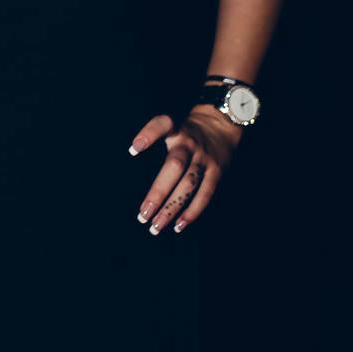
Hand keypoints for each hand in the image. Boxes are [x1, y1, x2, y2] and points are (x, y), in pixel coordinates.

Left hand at [128, 104, 242, 234]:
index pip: (162, 125)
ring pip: (189, 185)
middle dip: (158, 192)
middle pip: (175, 166)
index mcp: (176, 129)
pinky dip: (192, 212)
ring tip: (156, 226)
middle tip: (142, 214)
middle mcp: (189, 143)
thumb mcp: (172, 126)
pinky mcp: (216, 172)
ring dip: (172, 208)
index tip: (133, 150)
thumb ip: (155, 139)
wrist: (220, 125)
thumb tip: (132, 159)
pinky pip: (205, 194)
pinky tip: (178, 226)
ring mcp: (204, 158)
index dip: (149, 135)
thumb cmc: (186, 132)